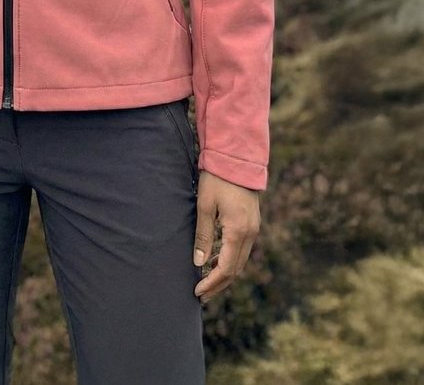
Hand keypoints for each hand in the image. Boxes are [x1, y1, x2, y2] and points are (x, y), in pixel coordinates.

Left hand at [193, 170, 260, 303]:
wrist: (237, 157)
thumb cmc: (217, 178)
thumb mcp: (205, 205)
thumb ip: (203, 235)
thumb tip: (199, 262)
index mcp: (238, 231)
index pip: (226, 268)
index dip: (212, 283)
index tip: (197, 292)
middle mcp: (251, 233)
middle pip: (236, 269)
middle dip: (218, 284)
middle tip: (201, 295)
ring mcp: (254, 228)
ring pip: (240, 260)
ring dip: (224, 273)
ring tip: (206, 281)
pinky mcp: (252, 222)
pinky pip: (242, 248)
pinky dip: (230, 259)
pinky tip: (216, 260)